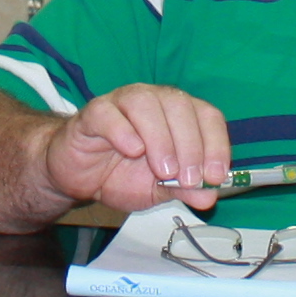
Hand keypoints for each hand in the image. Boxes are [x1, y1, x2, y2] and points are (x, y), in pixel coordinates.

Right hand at [37, 83, 230, 212]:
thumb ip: (184, 189)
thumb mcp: (159, 190)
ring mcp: (122, 102)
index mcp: (177, 114)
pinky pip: (109, 113)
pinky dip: (124, 131)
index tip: (215, 176)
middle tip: (188, 179)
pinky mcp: (94, 113)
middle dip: (190, 145)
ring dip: (160, 138)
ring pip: (146, 103)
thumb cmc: (122, 175)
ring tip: (163, 171)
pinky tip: (132, 151)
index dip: (216, 144)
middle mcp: (153, 100)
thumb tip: (209, 196)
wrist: (79, 178)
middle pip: (179, 105)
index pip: (207, 116)